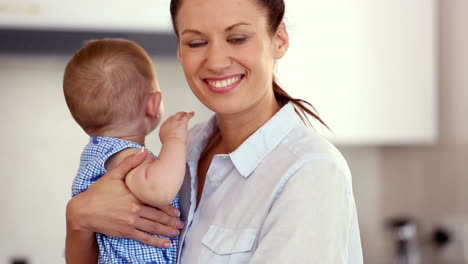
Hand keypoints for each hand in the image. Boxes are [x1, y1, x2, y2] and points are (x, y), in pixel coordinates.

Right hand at [66, 149, 183, 247]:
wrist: (83, 211)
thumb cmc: (97, 193)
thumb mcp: (114, 174)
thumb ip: (130, 163)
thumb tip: (143, 150)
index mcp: (134, 196)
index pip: (156, 202)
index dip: (168, 208)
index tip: (177, 211)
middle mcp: (134, 211)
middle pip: (158, 217)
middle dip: (171, 221)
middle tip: (181, 223)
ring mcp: (130, 223)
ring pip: (153, 228)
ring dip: (167, 231)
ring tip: (177, 232)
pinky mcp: (125, 232)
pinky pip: (144, 238)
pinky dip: (156, 242)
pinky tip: (165, 244)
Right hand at [159, 111, 193, 143]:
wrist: (173, 144)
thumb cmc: (170, 145)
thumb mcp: (166, 141)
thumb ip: (168, 138)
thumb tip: (171, 139)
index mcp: (163, 128)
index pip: (167, 122)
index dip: (171, 121)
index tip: (173, 122)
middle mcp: (168, 123)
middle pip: (172, 117)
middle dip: (176, 116)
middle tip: (180, 116)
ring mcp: (175, 122)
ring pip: (179, 115)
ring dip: (183, 114)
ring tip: (186, 114)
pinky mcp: (182, 122)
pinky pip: (186, 116)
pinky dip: (190, 114)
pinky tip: (192, 114)